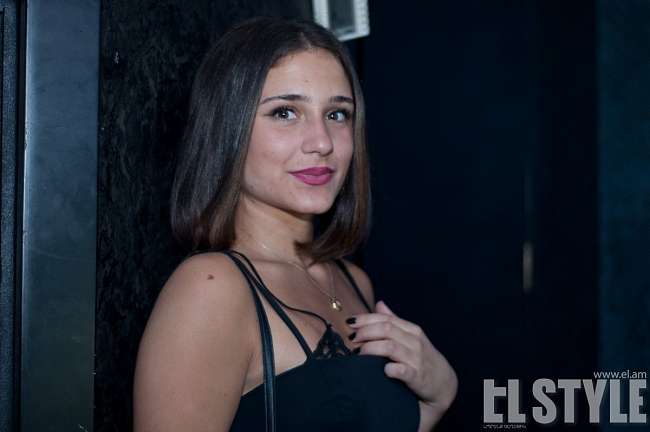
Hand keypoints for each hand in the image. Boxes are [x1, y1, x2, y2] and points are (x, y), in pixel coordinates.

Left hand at [347, 300, 457, 429]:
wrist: (444, 384)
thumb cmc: (423, 359)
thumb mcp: (411, 337)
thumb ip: (394, 321)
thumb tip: (379, 304)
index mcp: (411, 330)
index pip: (386, 319)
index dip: (366, 319)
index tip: (350, 323)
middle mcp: (415, 342)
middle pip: (386, 330)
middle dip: (365, 332)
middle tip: (352, 339)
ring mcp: (417, 359)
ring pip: (390, 347)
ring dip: (371, 348)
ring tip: (358, 353)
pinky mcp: (418, 377)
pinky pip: (403, 371)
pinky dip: (391, 369)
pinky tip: (382, 370)